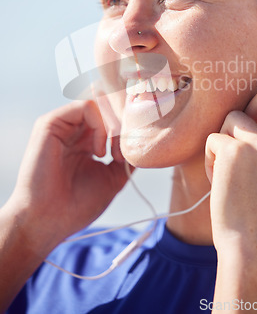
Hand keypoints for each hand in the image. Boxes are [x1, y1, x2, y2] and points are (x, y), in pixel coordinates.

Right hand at [6, 99, 128, 255]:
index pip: (112, 117)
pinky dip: (100, 125)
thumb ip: (126, 156)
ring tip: (112, 154)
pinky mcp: (51, 123)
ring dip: (114, 126)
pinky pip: (86, 106)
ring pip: (100, 103)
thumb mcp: (112, 178)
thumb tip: (141, 142)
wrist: (49, 220)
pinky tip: (99, 151)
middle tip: (126, 149)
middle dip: (124, 124)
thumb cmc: (76, 205)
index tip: (133, 152)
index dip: (128, 127)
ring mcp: (62, 125)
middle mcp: (74, 130)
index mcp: (86, 142)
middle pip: (108, 107)